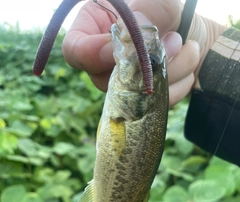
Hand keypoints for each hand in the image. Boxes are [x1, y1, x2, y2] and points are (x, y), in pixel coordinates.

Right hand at [62, 0, 224, 105]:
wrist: (191, 34)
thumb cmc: (168, 13)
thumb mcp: (161, 2)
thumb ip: (147, 10)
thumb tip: (129, 33)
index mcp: (93, 29)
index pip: (75, 51)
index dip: (93, 55)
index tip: (123, 49)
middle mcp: (103, 61)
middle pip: (103, 79)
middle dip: (142, 64)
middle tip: (173, 40)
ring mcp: (120, 84)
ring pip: (133, 96)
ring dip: (169, 71)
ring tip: (185, 45)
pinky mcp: (141, 101)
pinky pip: (156, 104)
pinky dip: (179, 83)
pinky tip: (188, 60)